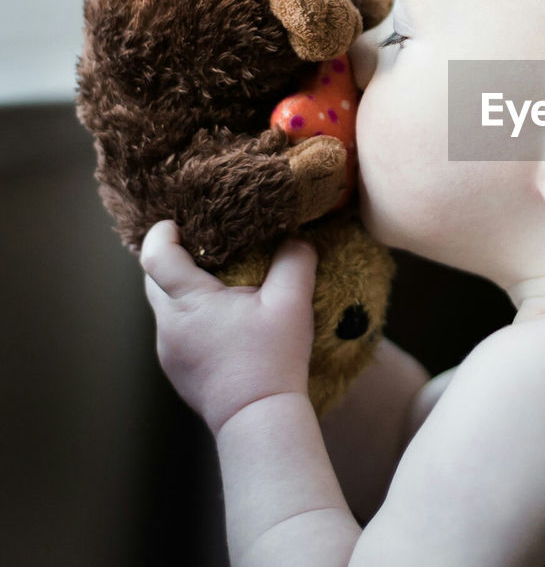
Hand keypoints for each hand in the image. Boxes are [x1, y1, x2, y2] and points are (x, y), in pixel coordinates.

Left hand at [140, 220, 317, 435]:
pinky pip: (176, 332)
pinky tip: (223, 322)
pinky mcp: (177, 371)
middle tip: (203, 247)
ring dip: (184, 292)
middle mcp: (168, 326)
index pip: (156, 256)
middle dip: (172, 259)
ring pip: (166, 308)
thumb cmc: (273, 359)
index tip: (176, 222)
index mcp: (189, 303)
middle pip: (154, 281)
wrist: (258, 417)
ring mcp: (168, 352)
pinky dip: (192, 317)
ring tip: (219, 284)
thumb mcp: (292, 303)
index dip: (161, 233)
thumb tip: (296, 238)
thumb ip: (295, 261)